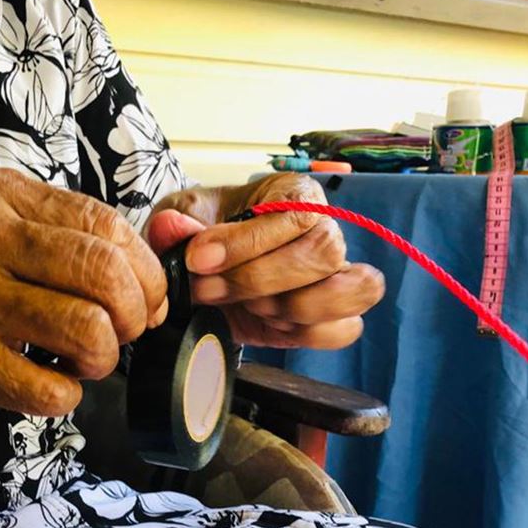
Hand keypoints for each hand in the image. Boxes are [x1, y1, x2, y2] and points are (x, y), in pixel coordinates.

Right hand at [0, 164, 166, 414]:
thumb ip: (43, 226)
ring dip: (105, 355)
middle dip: (137, 311)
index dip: (144, 266)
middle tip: (125, 328)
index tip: (146, 292)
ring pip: (87, 330)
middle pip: (105, 274)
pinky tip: (51, 382)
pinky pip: (47, 388)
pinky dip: (67, 394)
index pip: (103, 223)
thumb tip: (132, 269)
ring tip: (85, 358)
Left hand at [146, 173, 383, 348]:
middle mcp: (325, 230)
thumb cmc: (204, 232)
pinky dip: (307, 333)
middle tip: (209, 289)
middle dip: (259, 279)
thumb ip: (178, 223)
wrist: (203, 269)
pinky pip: (345, 329)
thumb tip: (173, 228)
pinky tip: (269, 322)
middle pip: (325, 252)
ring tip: (249, 306)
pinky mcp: (331, 317)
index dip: (247, 243)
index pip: (296, 213)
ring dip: (294, 307)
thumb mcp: (182, 218)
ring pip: (354, 290)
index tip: (198, 260)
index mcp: (296, 194)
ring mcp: (335, 275)